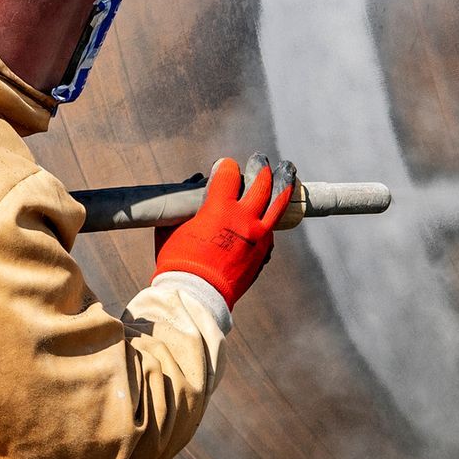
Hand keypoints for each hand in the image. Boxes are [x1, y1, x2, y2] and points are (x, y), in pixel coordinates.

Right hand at [153, 155, 293, 306]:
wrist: (195, 298)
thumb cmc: (177, 262)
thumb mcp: (171, 228)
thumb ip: (182, 204)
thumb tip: (193, 184)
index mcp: (219, 208)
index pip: (229, 173)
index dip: (226, 166)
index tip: (224, 166)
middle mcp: (244, 218)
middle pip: (261, 181)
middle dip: (259, 166)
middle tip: (258, 160)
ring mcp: (258, 235)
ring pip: (279, 201)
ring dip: (283, 181)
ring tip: (286, 170)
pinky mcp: (264, 252)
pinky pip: (272, 229)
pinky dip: (271, 218)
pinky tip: (271, 211)